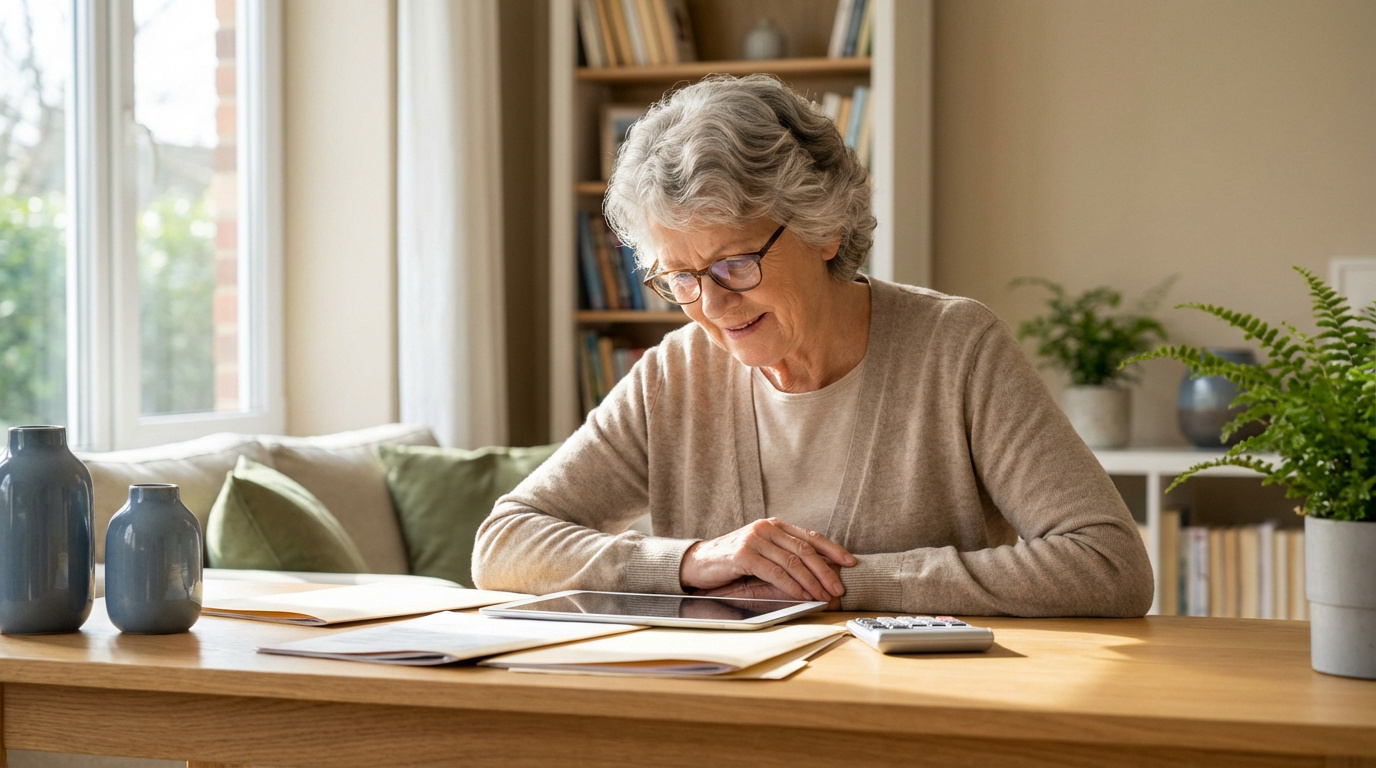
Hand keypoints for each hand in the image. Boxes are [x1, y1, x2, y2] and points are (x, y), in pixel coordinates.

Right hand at [678, 518, 855, 602]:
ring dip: (812, 583)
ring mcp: (755, 539)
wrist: (698, 562)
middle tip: (838, 588)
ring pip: (793, 562)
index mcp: (774, 525)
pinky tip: (802, 595)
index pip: (810, 537)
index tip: (850, 562)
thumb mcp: (762, 552)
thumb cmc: (733, 561)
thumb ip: (784, 555)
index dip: (833, 549)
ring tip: (823, 597)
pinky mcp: (744, 554)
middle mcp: (766, 528)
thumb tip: (817, 571)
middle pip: (805, 550)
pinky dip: (792, 586)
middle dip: (826, 571)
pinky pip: (775, 572)